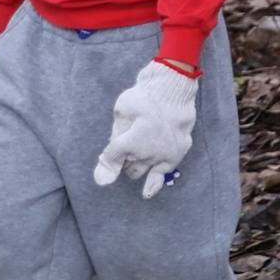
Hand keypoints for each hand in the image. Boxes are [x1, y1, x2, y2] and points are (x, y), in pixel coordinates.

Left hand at [92, 61, 197, 197]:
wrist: (175, 85)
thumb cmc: (144, 95)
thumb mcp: (121, 110)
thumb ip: (115, 134)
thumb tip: (110, 156)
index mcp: (130, 141)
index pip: (111, 160)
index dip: (104, 167)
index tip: (101, 176)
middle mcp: (146, 152)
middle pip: (126, 167)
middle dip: (123, 161)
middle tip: (125, 146)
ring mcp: (163, 154)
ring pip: (141, 171)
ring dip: (136, 166)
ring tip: (137, 154)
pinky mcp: (178, 152)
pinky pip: (163, 173)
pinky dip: (154, 183)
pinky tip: (147, 193)